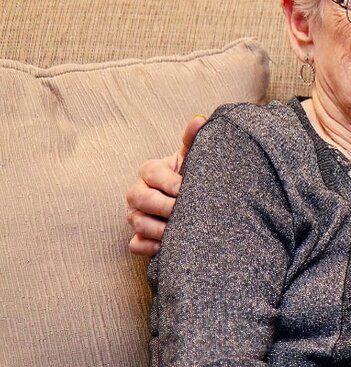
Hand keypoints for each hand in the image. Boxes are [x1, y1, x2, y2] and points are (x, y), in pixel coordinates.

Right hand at [125, 115, 206, 255]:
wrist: (186, 197)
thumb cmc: (187, 174)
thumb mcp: (191, 157)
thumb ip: (193, 140)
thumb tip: (200, 120)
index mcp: (149, 171)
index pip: (154, 176)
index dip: (172, 184)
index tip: (189, 189)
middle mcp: (136, 192)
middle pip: (143, 201)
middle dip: (167, 207)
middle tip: (188, 212)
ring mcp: (134, 215)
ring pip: (139, 224)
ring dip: (162, 229)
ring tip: (183, 230)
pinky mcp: (136, 236)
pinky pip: (136, 245)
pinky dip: (150, 247)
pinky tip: (169, 246)